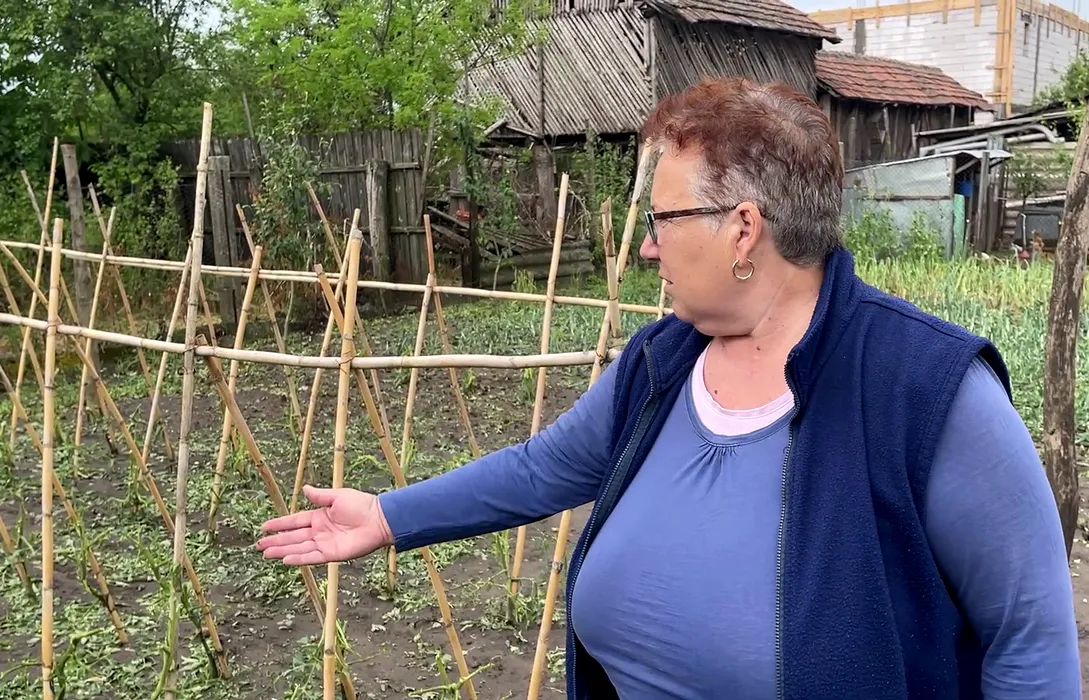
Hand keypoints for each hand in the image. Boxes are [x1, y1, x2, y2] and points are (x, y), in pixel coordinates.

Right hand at [256, 485, 393, 565]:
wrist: (379, 519)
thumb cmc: (362, 505)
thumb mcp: (338, 496)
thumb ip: (320, 496)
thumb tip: (304, 488)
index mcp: (319, 517)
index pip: (295, 521)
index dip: (280, 524)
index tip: (265, 526)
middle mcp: (319, 531)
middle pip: (293, 537)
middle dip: (276, 541)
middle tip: (259, 544)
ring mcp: (325, 543)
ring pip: (299, 548)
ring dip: (282, 550)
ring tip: (266, 553)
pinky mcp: (332, 554)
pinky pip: (312, 557)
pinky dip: (299, 558)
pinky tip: (285, 559)